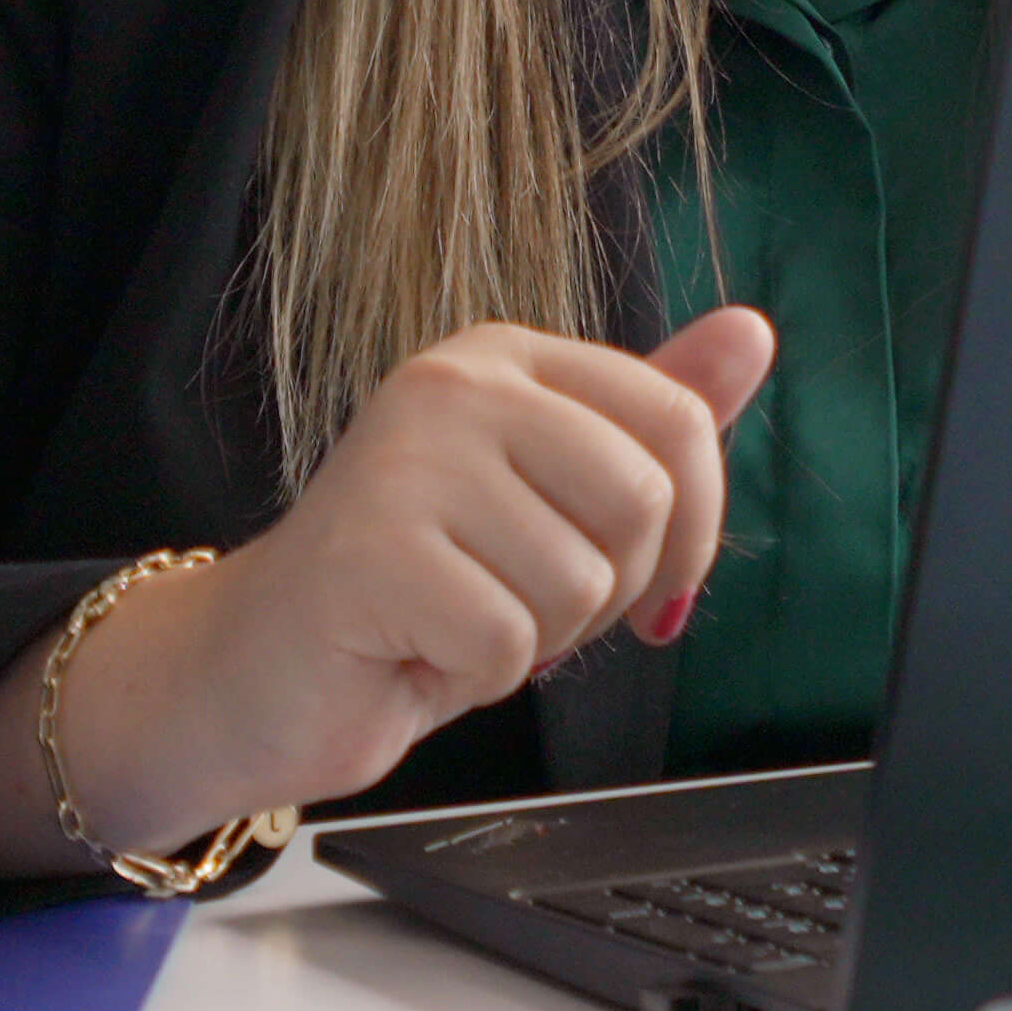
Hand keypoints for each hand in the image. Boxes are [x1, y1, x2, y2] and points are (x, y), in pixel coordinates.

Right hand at [0, 306, 775, 875]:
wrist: (260, 671)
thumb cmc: (419, 591)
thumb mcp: (556, 501)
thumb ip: (651, 421)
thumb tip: (751, 334)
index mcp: (506, 358)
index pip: (679, 421)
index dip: (691, 529)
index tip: (648, 582)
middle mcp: (455, 384)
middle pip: (643, 499)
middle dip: (606, 590)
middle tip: (518, 602)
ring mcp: (407, 459)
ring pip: (579, 580)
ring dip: (533, 639)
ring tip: (454, 621)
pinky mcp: (372, 550)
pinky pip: (507, 641)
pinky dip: (474, 676)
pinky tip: (415, 651)